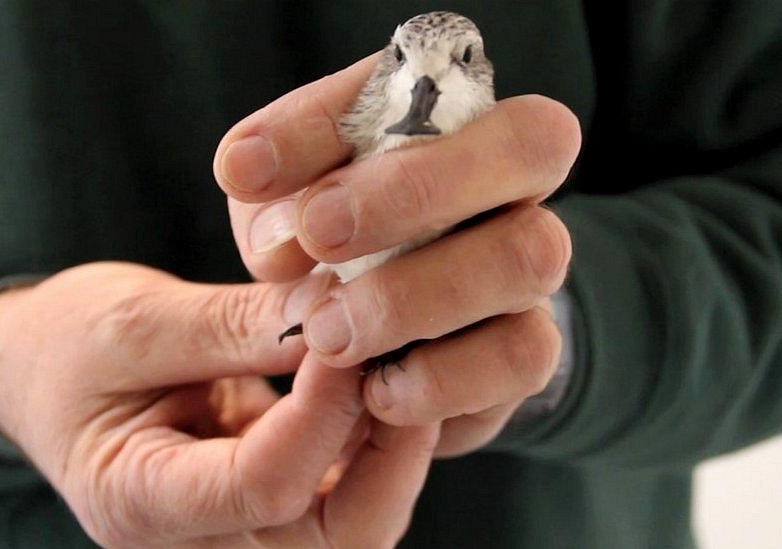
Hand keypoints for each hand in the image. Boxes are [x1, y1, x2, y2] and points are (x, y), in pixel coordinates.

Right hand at [0, 262, 437, 546]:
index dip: (322, 410)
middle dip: (390, 451)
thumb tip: (336, 312)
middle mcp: (199, 542)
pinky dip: (375, 439)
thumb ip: (235, 325)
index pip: (262, 486)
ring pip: (356, 523)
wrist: (45, 371)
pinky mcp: (272, 505)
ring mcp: (240, 533)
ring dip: (394, 446)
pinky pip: (346, 492)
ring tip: (400, 359)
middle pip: (336, 538)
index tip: (346, 330)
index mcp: (139, 502)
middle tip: (407, 358)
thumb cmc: (69, 346)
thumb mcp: (134, 321)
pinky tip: (380, 376)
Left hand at [216, 55, 579, 456]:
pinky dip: (441, 379)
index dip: (337, 119)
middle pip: (532, 144)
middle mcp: (512, 185)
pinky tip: (377, 391)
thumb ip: (267, 183)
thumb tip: (249, 173)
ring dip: (414, 297)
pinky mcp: (530, 351)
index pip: (433, 78)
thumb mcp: (283, 201)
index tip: (251, 173)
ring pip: (526, 257)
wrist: (379, 338)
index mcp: (451, 122)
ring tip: (329, 334)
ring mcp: (531, 267)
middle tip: (319, 236)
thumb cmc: (330, 243)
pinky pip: (521, 356)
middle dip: (413, 189)